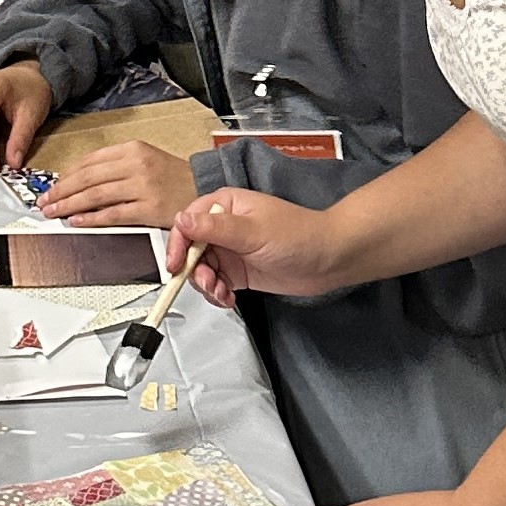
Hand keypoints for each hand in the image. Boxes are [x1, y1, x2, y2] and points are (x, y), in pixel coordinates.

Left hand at [44, 141, 196, 227]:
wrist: (205, 187)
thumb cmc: (172, 177)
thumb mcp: (144, 160)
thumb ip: (114, 167)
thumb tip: (78, 181)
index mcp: (132, 149)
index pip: (89, 161)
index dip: (65, 175)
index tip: (51, 187)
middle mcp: (136, 164)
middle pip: (87, 178)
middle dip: (61, 191)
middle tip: (45, 202)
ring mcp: (143, 186)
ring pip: (96, 195)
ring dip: (70, 205)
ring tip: (54, 213)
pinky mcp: (149, 208)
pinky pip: (113, 214)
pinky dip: (92, 219)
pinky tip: (78, 222)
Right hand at [167, 184, 350, 308]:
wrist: (330, 260)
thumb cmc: (299, 235)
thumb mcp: (253, 231)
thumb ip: (215, 228)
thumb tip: (181, 220)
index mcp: (225, 206)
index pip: (187, 223)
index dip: (177, 244)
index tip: (175, 265)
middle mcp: (224, 228)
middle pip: (190, 250)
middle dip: (193, 270)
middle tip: (207, 283)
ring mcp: (231, 251)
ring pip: (201, 270)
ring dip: (205, 285)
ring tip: (221, 293)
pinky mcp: (239, 272)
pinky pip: (215, 284)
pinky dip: (216, 294)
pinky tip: (228, 299)